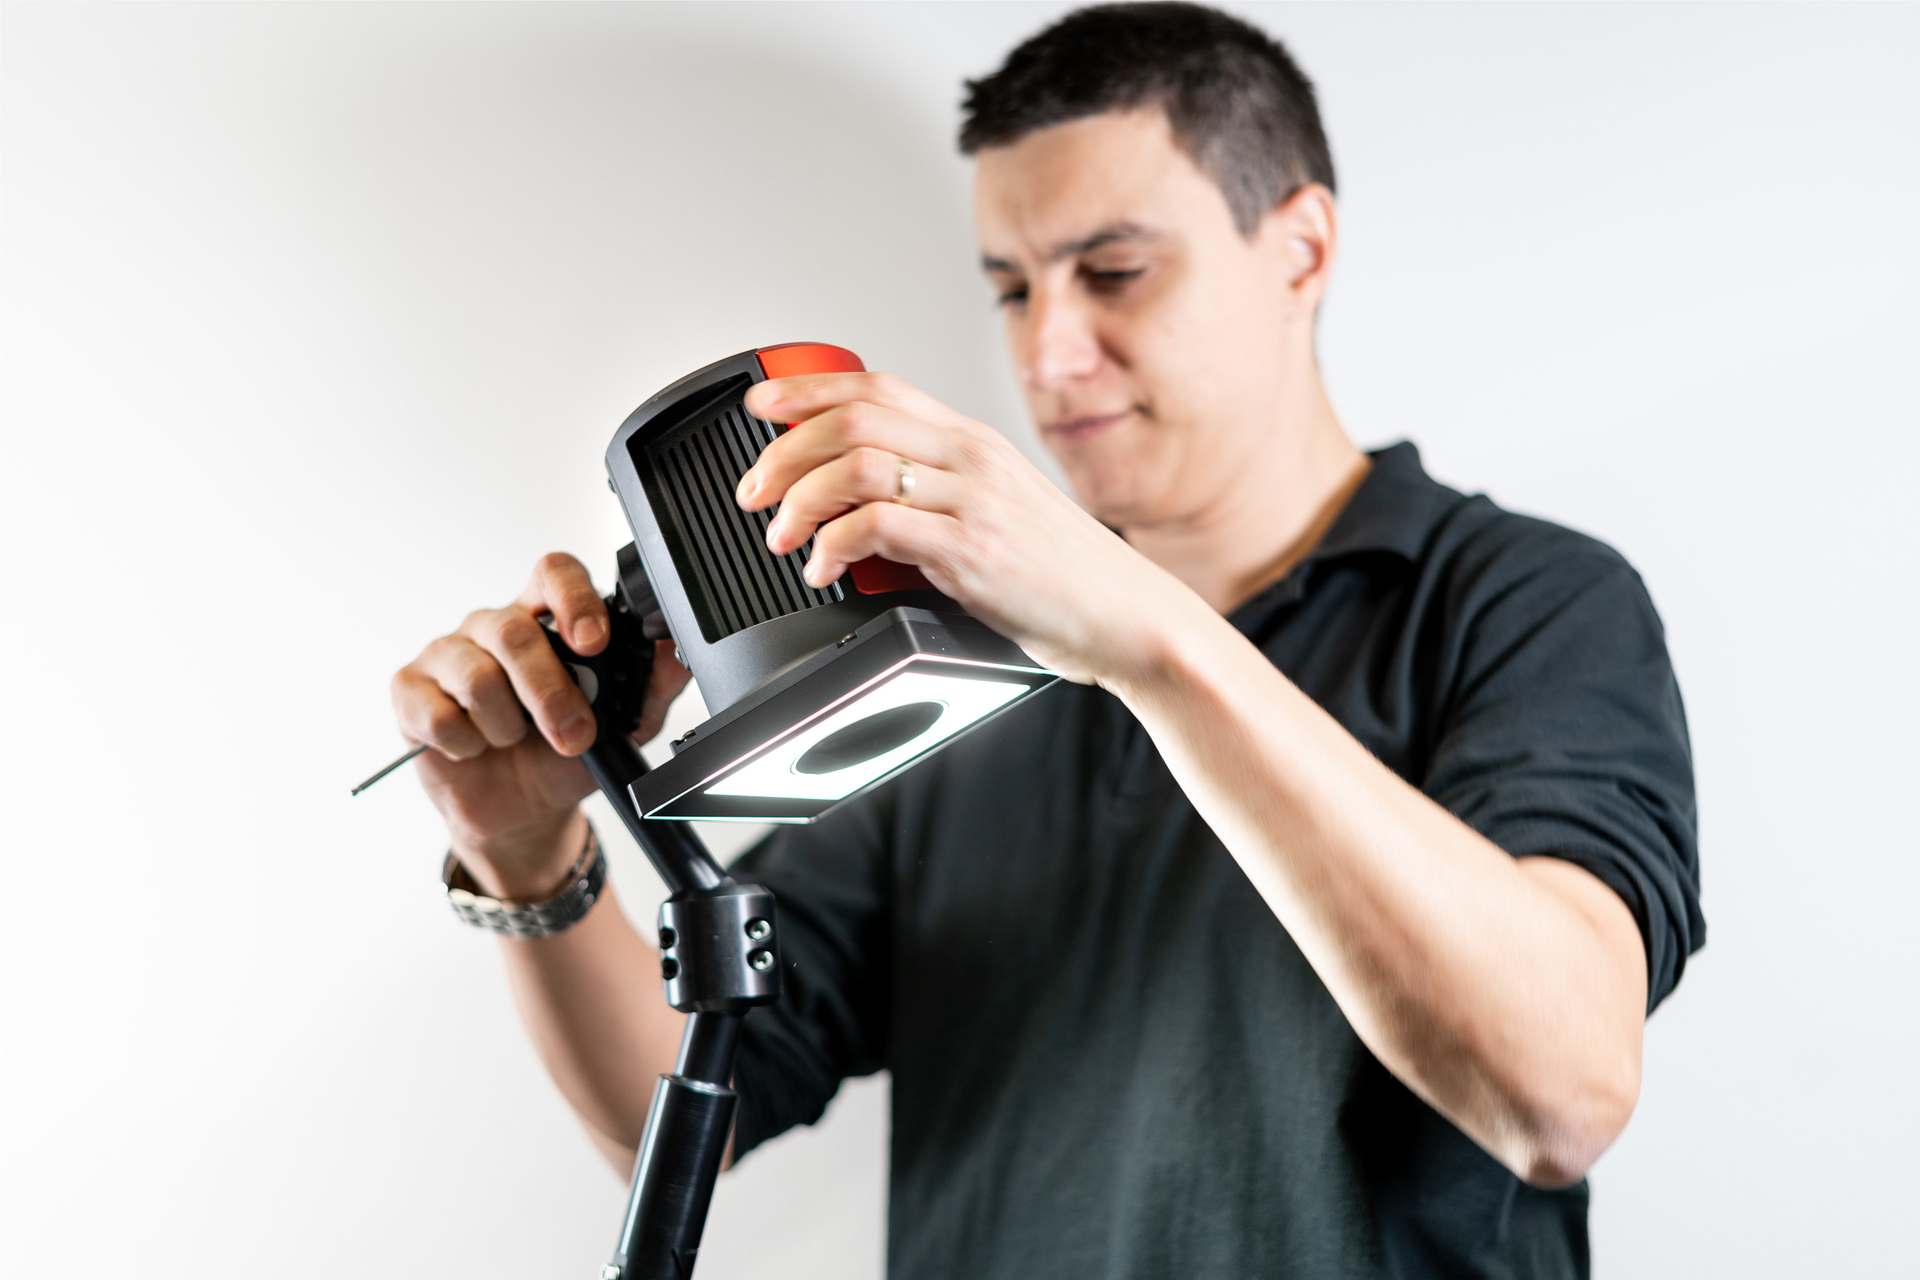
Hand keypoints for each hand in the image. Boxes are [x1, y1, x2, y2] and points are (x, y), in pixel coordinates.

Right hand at [390, 552, 690, 897]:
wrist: (523, 810)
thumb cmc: (565, 754)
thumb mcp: (624, 724)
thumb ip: (653, 683)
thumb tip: (675, 650)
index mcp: (546, 619)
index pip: (554, 572)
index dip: (572, 599)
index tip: (594, 642)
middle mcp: (494, 626)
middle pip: (514, 632)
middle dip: (549, 693)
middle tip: (573, 733)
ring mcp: (447, 654)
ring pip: (477, 677)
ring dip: (508, 727)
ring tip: (514, 739)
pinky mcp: (410, 690)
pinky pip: (437, 713)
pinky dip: (466, 744)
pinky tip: (474, 748)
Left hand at [737, 372, 1191, 685]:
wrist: (1132, 620)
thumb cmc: (1068, 579)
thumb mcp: (1003, 514)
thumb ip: (943, 497)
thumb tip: (869, 507)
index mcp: (977, 443)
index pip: (878, 386)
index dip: (808, 389)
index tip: (761, 408)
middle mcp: (974, 459)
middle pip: (854, 418)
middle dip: (784, 451)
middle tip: (753, 490)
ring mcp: (975, 502)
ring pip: (857, 465)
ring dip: (799, 499)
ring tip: (780, 536)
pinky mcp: (973, 552)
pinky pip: (878, 527)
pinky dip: (833, 545)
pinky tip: (823, 569)